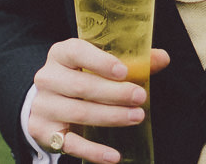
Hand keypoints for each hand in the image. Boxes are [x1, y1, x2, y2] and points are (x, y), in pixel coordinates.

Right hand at [29, 38, 169, 163]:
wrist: (48, 101)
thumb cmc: (80, 76)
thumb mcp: (99, 64)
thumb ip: (131, 61)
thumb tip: (162, 58)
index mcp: (60, 54)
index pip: (77, 52)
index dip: (100, 62)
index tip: (124, 72)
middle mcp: (48, 78)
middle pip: (82, 86)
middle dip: (114, 93)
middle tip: (140, 97)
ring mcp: (43, 106)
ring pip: (79, 113)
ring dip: (111, 117)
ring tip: (136, 117)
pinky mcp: (44, 131)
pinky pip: (71, 144)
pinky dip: (94, 151)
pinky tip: (114, 156)